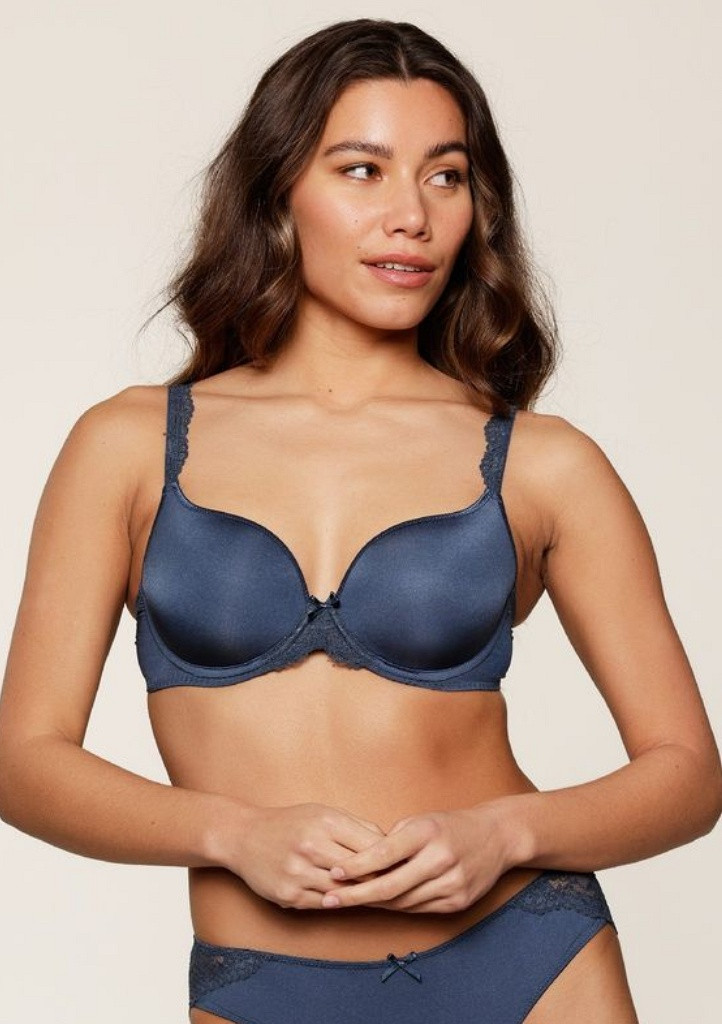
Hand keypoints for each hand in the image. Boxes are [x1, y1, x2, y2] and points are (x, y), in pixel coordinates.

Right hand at [224, 802, 385, 909]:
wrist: (244, 837)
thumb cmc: (291, 823)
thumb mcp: (323, 812)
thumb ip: (357, 827)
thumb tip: (390, 844)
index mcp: (325, 822)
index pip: (372, 846)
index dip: (390, 858)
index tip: (401, 864)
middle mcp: (312, 847)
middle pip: (361, 872)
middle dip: (379, 879)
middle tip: (395, 884)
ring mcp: (299, 874)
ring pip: (345, 892)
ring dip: (360, 894)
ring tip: (374, 894)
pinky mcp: (289, 896)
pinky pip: (325, 904)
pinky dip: (338, 902)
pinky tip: (347, 898)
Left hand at [320, 805, 511, 913]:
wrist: (496, 837)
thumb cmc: (449, 826)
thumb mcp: (420, 821)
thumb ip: (392, 840)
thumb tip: (359, 864)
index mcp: (427, 832)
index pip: (384, 853)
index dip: (357, 866)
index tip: (334, 872)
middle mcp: (440, 858)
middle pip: (391, 886)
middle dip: (357, 895)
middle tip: (331, 899)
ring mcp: (452, 883)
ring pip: (402, 903)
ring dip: (373, 904)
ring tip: (348, 902)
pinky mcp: (458, 902)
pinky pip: (418, 909)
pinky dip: (396, 907)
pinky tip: (379, 904)